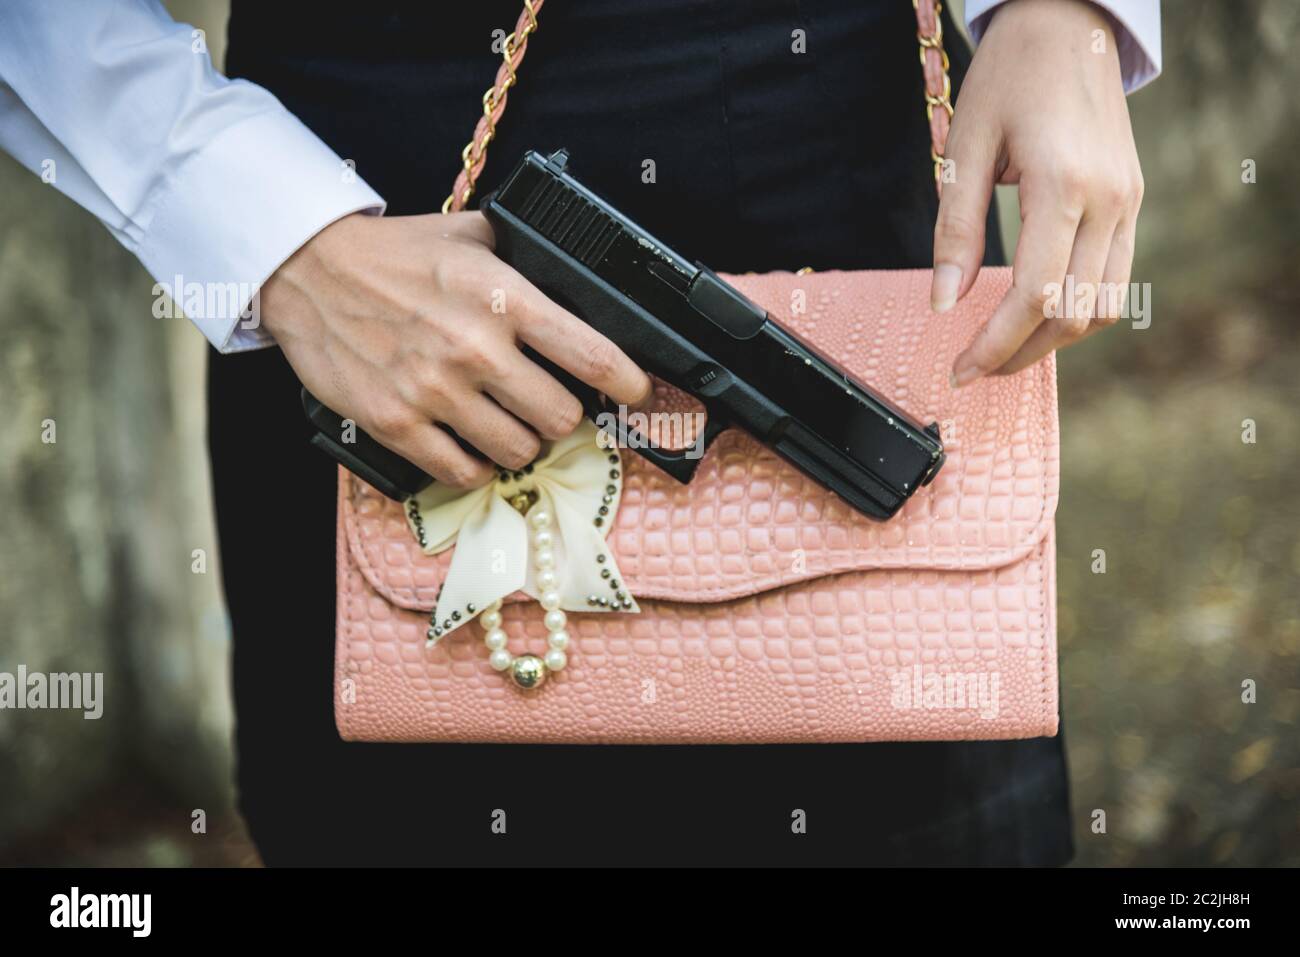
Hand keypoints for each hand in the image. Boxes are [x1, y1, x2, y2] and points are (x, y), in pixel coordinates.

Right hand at [260, 211, 651, 486]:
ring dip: (521, 442)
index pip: (592, 354)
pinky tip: (471, 442)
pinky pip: (464, 471)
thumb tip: (576, 285)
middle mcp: (475, 348)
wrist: (308, 272)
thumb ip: (523, 261)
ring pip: (518, 450)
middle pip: (561, 417)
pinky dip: (476, 463)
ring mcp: (435, 391)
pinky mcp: (398, 424)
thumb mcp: (469, 237)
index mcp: (502, 297)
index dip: (629, 384)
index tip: (637, 394)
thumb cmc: (394, 256)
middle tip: (550, 404)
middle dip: (564, 415)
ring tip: (507, 422)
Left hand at [931, 0, 1144, 384]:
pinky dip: (1079, 308)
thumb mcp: (965, 146)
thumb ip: (955, 229)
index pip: (1032, 294)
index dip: (994, 344)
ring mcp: (1129, 202)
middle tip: (974, 367)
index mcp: (1063, 185)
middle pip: (1072, 312)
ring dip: (1054, 339)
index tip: (960, 369)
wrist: (1069, 25)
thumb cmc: (1010, 76)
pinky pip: (1117, 279)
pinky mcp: (1134, 200)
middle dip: (1020, 353)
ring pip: (1104, 305)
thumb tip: (943, 303)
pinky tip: (1039, 314)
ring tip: (1005, 349)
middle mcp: (1108, 199)